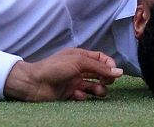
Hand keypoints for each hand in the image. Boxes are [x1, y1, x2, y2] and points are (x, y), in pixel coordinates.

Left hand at [3, 48, 122, 101]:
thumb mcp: (79, 62)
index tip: (116, 73)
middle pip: (98, 73)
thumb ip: (99, 67)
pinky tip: (79, 95)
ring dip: (98, 89)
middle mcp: (78, 68)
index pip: (100, 58)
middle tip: (107, 82)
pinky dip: (84, 97)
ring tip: (99, 92)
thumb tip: (119, 72)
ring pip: (92, 86)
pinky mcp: (69, 94)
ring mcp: (74, 81)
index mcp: (80, 56)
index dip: (109, 65)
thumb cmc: (55, 67)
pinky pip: (82, 96)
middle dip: (106, 77)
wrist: (34, 83)